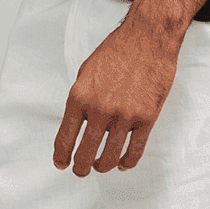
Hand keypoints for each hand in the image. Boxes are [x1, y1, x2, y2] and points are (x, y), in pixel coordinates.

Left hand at [53, 15, 179, 174]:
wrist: (148, 38)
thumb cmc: (117, 51)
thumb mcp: (86, 72)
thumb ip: (81, 99)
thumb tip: (77, 123)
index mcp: (79, 97)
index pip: (65, 137)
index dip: (61, 156)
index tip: (62, 164)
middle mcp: (100, 109)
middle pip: (85, 153)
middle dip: (80, 168)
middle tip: (81, 170)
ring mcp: (124, 116)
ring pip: (110, 157)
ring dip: (103, 166)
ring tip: (101, 166)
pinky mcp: (147, 118)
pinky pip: (135, 150)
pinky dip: (127, 162)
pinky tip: (123, 164)